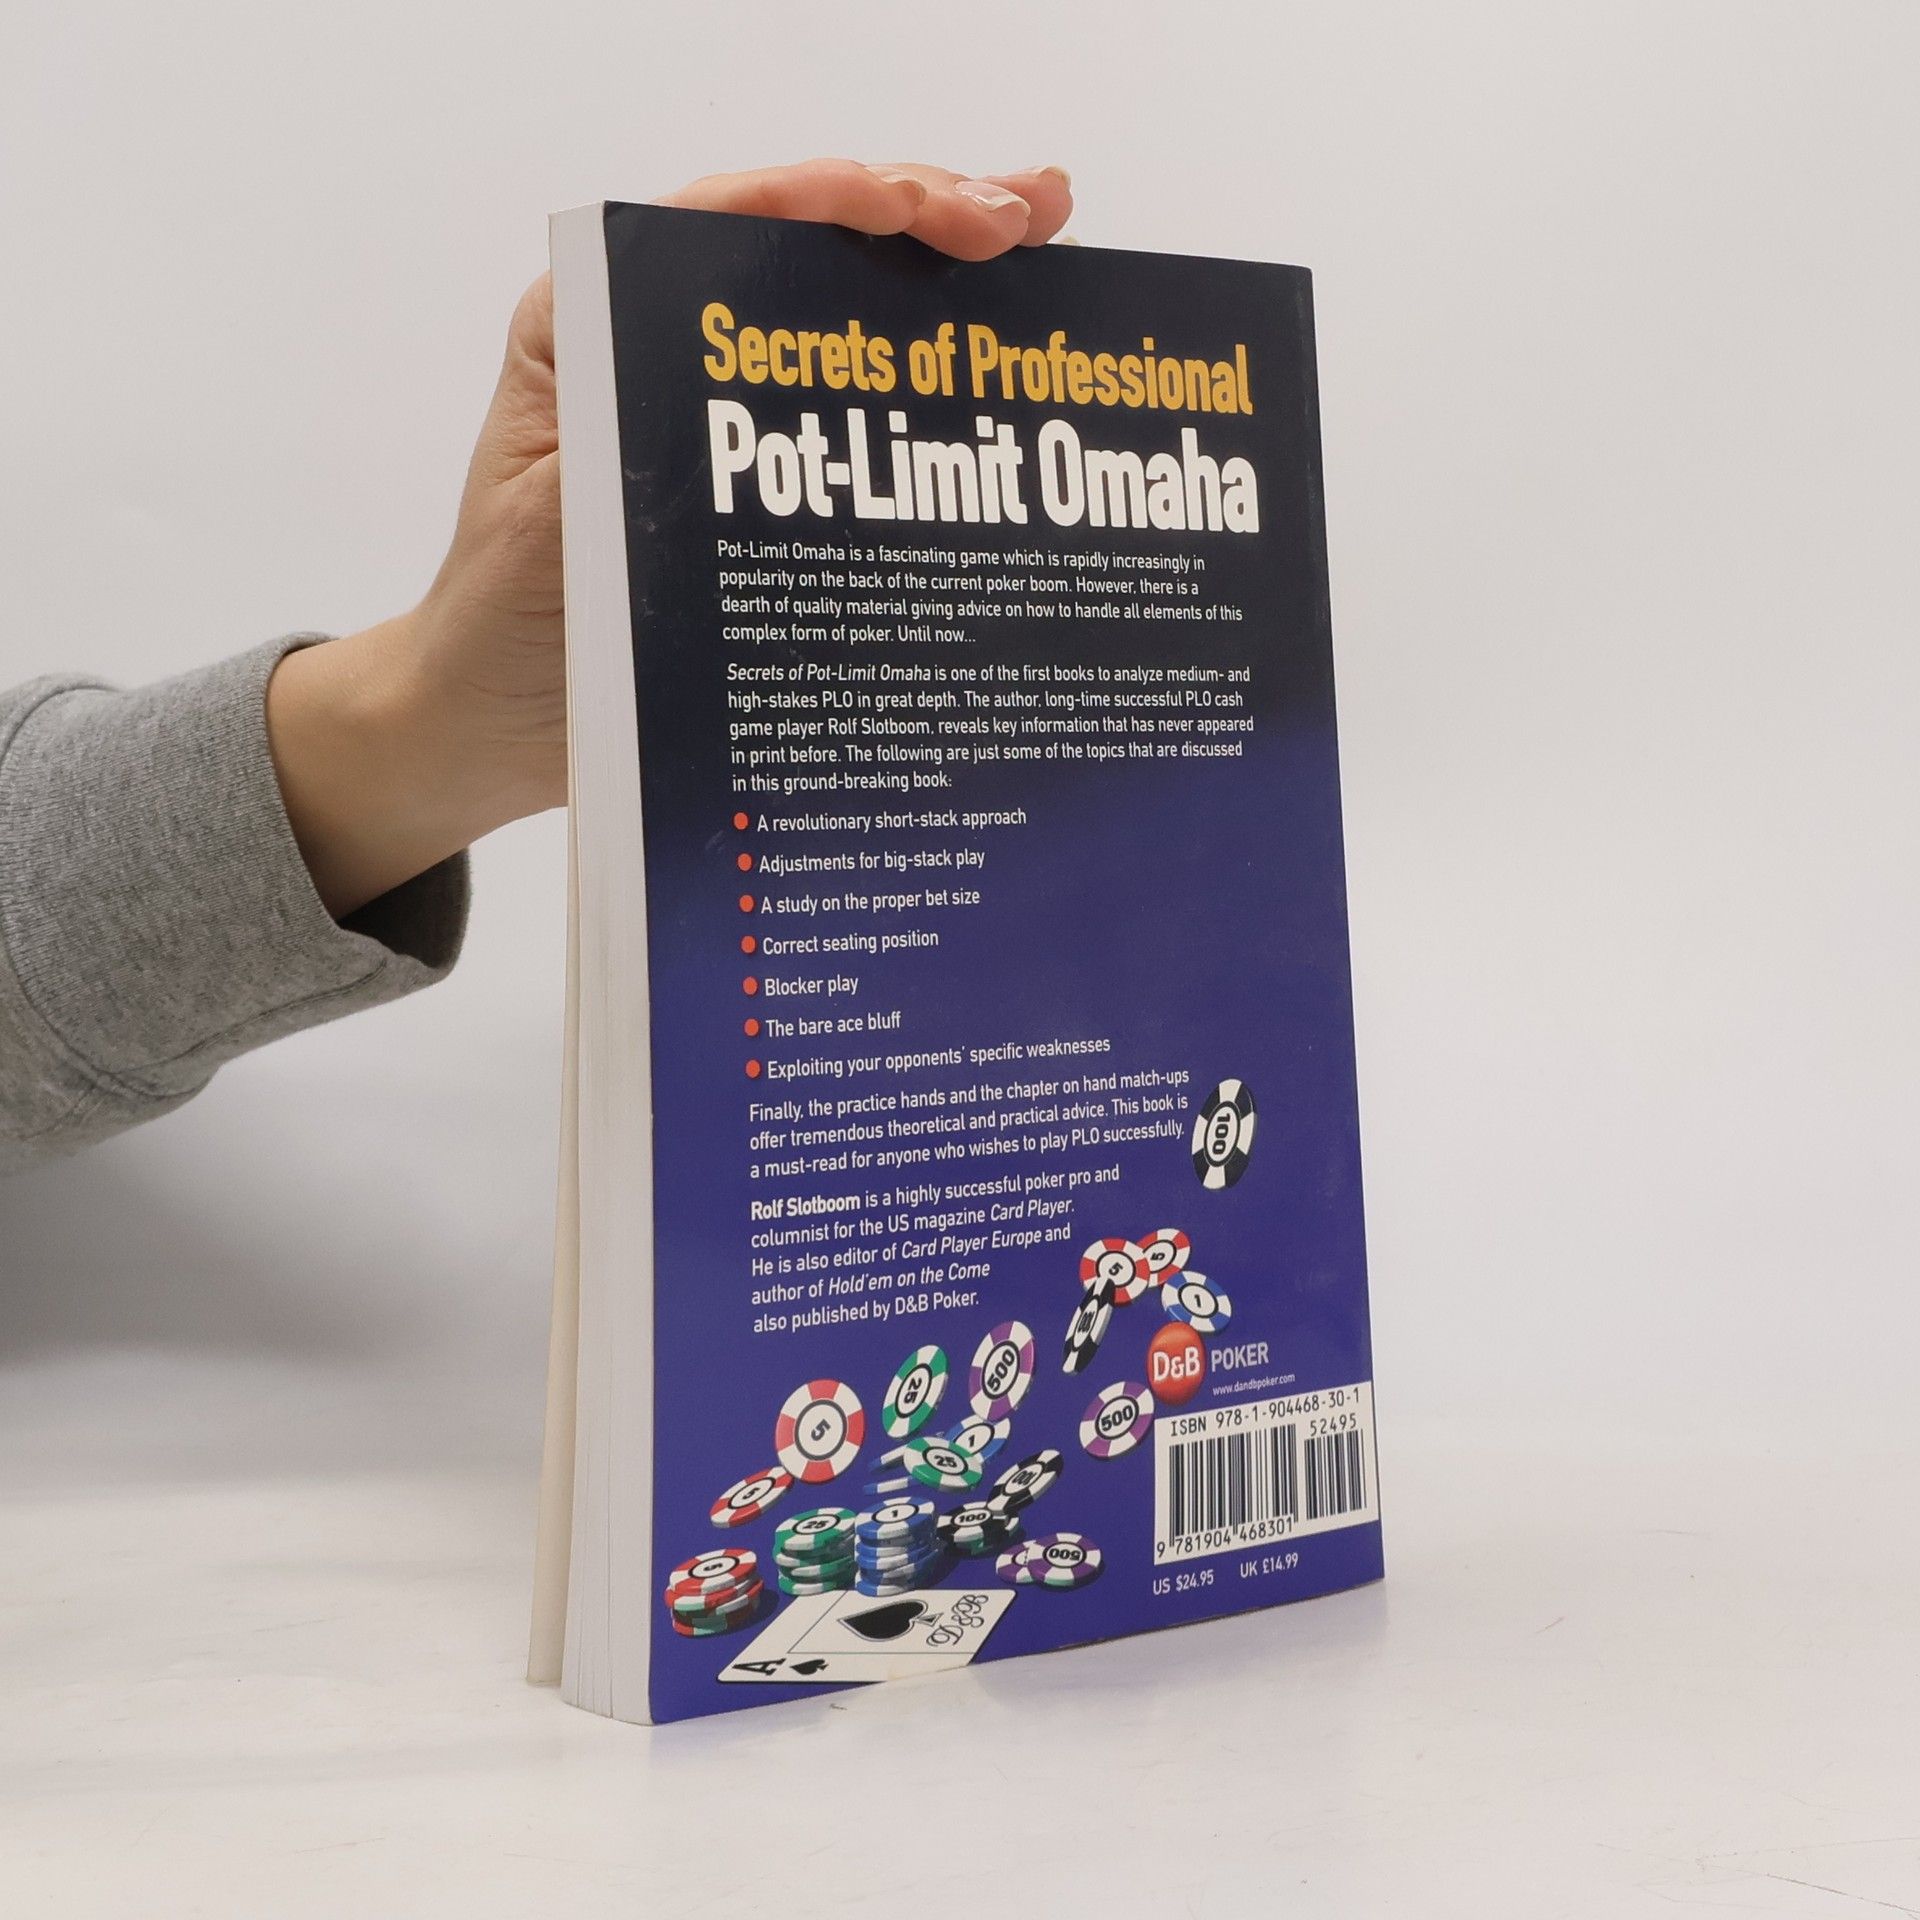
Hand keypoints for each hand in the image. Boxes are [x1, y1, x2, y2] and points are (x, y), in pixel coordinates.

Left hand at [268, 160, 1074, 917]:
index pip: (730, 220)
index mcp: (598, 325)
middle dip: (925, 213)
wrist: (500, 723)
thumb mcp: (554, 520)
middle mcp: (665, 346)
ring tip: (1046, 243)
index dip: (842, 198)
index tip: (933, 215)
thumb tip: (751, 402)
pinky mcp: (767, 482)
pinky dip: (931, 386)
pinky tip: (1006, 361)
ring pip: (844, 314)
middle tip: (1030, 219)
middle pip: (808, 246)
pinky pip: (855, 415)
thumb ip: (629, 447)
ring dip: (947, 277)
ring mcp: (725, 413)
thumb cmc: (503, 621)